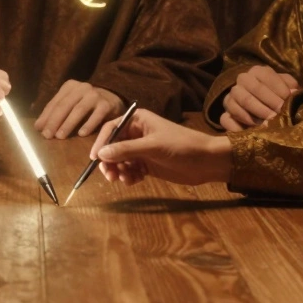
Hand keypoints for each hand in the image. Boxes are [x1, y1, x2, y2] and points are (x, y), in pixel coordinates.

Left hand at [34, 80, 122, 138]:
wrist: (114, 98)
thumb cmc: (87, 104)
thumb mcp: (71, 103)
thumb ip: (56, 112)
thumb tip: (38, 127)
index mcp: (70, 87)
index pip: (55, 102)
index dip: (46, 116)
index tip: (39, 129)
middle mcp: (82, 88)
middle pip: (65, 105)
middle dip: (54, 121)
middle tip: (47, 135)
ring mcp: (95, 95)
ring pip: (79, 110)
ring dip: (68, 124)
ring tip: (60, 136)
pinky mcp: (107, 104)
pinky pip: (96, 115)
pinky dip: (88, 124)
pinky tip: (81, 134)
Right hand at [89, 109, 230, 185]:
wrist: (206, 161)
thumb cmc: (181, 146)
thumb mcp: (152, 146)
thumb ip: (126, 150)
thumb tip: (101, 154)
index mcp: (138, 121)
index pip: (112, 129)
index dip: (102, 143)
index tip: (95, 158)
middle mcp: (137, 134)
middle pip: (113, 147)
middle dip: (110, 161)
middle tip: (109, 175)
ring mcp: (142, 150)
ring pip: (121, 160)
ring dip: (119, 170)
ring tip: (124, 179)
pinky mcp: (148, 165)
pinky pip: (130, 170)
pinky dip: (129, 176)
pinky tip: (133, 181)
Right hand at [220, 65, 299, 130]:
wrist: (265, 109)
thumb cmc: (278, 96)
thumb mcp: (286, 87)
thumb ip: (290, 87)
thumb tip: (294, 92)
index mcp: (257, 71)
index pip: (266, 75)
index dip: (279, 88)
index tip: (289, 100)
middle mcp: (241, 81)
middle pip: (253, 88)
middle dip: (269, 102)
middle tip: (280, 114)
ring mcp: (231, 97)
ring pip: (239, 102)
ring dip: (256, 113)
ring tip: (268, 124)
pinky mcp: (225, 114)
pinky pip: (226, 119)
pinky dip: (237, 126)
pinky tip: (251, 131)